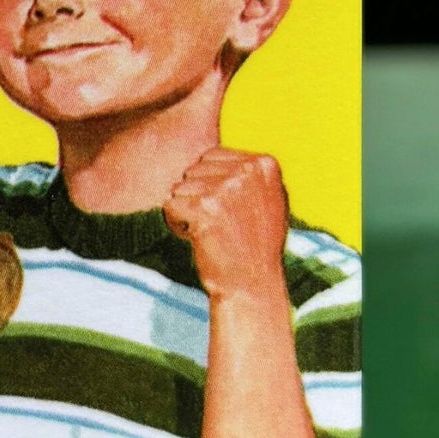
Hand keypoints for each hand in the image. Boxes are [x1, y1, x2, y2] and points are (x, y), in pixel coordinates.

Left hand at [163, 147, 290, 302]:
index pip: (212, 156)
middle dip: (197, 196)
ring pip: (180, 187)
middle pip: (194, 169)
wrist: (252, 286)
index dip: (211, 184)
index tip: (230, 210)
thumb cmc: (257, 246)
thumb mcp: (268, 200)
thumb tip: (219, 151)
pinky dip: (177, 224)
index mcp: (264, 164)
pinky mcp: (205, 208)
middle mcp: (247, 171)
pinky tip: (199, 240)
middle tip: (219, 224)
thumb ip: (249, 173)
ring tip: (211, 232)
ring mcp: (227, 188)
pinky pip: (170, 205)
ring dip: (187, 211)